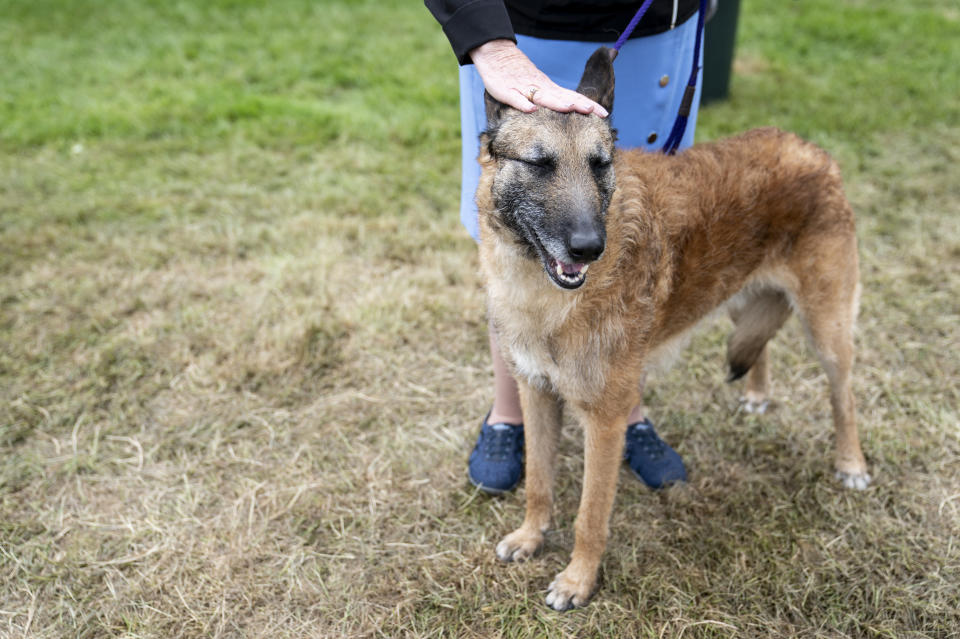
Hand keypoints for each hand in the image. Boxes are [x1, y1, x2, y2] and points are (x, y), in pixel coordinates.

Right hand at [469, 39, 608, 117]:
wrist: (496, 55)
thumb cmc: (519, 75)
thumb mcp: (540, 86)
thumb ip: (553, 98)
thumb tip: (573, 109)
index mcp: (549, 89)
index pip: (572, 96)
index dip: (588, 105)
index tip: (604, 114)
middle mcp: (540, 88)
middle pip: (561, 97)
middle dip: (577, 104)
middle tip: (593, 111)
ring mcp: (523, 89)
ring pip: (541, 96)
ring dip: (555, 102)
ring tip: (569, 108)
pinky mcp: (506, 91)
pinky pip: (515, 99)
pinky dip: (522, 104)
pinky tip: (532, 110)